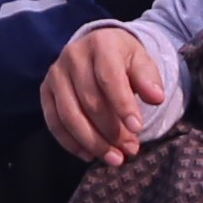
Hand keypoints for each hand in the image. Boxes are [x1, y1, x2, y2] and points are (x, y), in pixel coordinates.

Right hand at [42, 20, 169, 163]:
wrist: (97, 47)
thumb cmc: (123, 59)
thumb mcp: (142, 62)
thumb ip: (149, 79)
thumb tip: (156, 98)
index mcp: (101, 44)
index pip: (110, 78)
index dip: (123, 106)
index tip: (138, 128)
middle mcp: (73, 56)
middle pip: (89, 101)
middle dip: (111, 130)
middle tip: (131, 149)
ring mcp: (56, 74)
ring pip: (70, 115)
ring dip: (92, 142)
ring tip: (114, 158)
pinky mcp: (45, 90)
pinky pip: (54, 122)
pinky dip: (71, 143)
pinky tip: (90, 155)